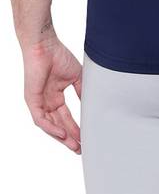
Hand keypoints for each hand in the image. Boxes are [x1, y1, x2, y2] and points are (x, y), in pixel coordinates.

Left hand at [22, 36, 81, 154]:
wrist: (45, 45)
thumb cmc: (58, 55)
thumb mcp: (76, 76)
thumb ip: (82, 91)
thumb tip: (92, 105)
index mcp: (56, 95)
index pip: (66, 117)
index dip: (75, 128)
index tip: (85, 137)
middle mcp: (47, 101)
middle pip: (58, 125)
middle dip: (69, 137)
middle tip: (80, 148)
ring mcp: (39, 102)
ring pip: (49, 126)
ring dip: (61, 137)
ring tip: (74, 145)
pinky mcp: (32, 100)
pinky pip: (41, 119)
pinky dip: (51, 128)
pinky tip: (62, 133)